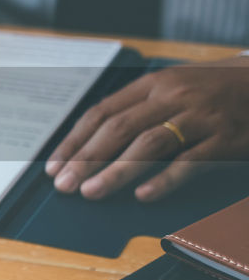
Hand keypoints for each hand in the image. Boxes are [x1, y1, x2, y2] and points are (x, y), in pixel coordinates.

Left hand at [46, 57, 248, 201]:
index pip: (102, 113)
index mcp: (152, 84)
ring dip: (115, 171)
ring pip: (148, 145)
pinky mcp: (225, 138)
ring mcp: (200, 117)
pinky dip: (164, 179)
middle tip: (63, 185)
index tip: (54, 165)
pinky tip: (143, 195)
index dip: (75, 141)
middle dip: (86, 159)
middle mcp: (172, 97)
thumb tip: (93, 141)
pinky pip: (190, 161)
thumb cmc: (213, 89)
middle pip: (118, 129)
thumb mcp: (173, 87)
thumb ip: (138, 109)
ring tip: (90, 192)